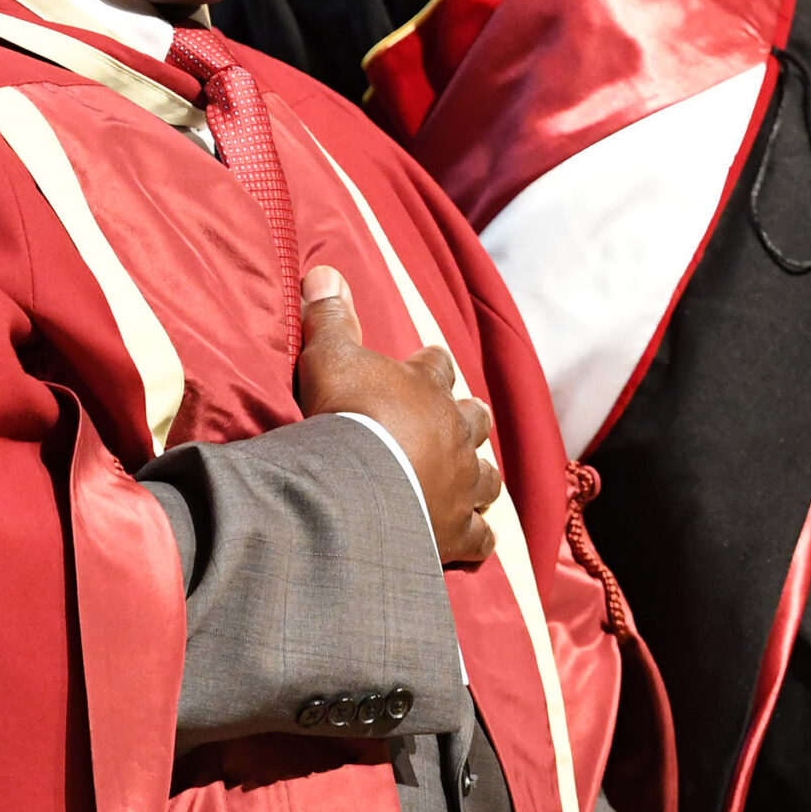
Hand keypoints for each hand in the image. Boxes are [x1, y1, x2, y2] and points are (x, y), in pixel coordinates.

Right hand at [295, 266, 503, 563]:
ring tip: (469, 480)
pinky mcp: (456, 531)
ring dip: (478, 477)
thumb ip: (329, 317)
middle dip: (466, 419)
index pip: (438, 364)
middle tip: (451, 423)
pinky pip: (480, 537)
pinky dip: (478, 538)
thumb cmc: (344, 415)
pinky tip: (474, 541)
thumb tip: (323, 270)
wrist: (354, 486)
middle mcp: (454, 432)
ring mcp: (460, 484)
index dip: (430, 364)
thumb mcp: (328, 356)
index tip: (423, 364)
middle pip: (475, 418)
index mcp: (427, 387)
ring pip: (487, 477)